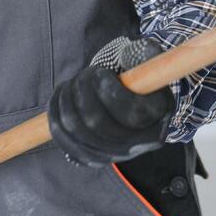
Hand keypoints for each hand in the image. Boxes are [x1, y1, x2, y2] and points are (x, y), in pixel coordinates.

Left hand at [48, 64, 174, 165]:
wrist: (127, 95)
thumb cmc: (135, 73)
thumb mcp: (146, 59)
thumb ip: (143, 55)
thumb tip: (134, 57)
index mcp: (158, 116)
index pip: (132, 112)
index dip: (110, 91)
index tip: (99, 72)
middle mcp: (140, 143)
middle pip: (99, 125)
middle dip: (82, 94)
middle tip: (83, 75)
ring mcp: (116, 155)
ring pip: (79, 134)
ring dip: (67, 103)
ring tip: (70, 85)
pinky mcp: (94, 159)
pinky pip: (67, 144)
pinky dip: (57, 119)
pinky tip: (60, 100)